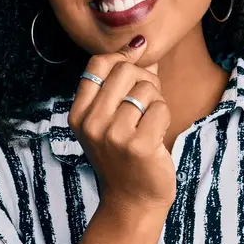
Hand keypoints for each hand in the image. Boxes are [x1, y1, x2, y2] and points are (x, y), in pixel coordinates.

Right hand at [67, 35, 175, 214]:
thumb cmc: (126, 154)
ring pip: (147, 88)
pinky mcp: (138, 145)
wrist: (132, 200)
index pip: (99, 63)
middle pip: (125, 69)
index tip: (138, 68)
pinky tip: (156, 136)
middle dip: (145, 80)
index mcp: (78, 113)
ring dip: (157, 102)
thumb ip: (124, 81)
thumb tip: (139, 43)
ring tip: (150, 123)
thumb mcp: (111, 118)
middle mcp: (91, 123)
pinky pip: (161, 108)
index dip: (123, 58)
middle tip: (147, 103)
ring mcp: (113, 135)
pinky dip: (165, 118)